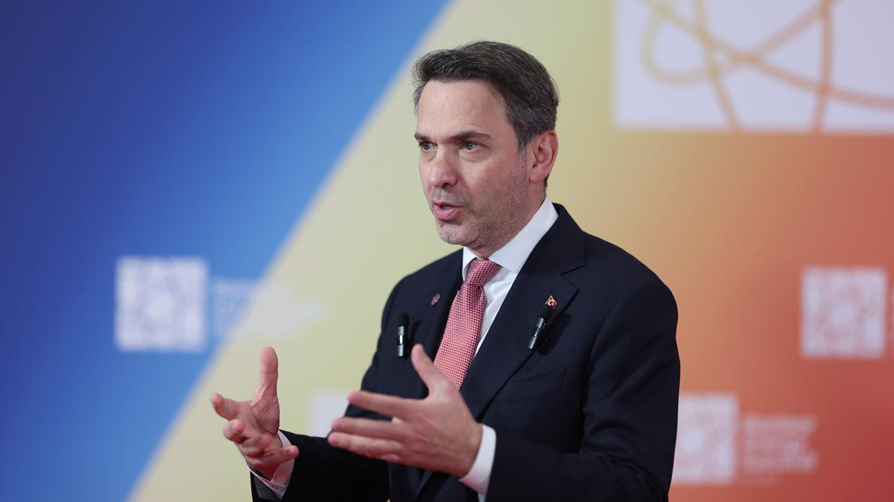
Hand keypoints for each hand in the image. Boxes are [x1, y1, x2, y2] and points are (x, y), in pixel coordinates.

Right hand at [210, 346, 298, 478]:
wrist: (268, 444)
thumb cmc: (261, 417)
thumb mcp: (267, 394)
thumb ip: (267, 374)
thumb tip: (267, 347)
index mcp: (237, 415)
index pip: (225, 409)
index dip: (219, 403)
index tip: (214, 396)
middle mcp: (241, 433)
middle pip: (231, 433)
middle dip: (233, 429)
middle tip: (238, 424)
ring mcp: (251, 448)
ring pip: (250, 448)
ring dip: (257, 444)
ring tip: (265, 439)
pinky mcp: (264, 459)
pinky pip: (272, 459)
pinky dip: (282, 455)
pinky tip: (294, 451)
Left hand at [328, 344, 482, 476]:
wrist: (470, 451)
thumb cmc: (458, 419)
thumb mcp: (446, 389)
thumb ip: (428, 369)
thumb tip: (417, 349)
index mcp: (418, 413)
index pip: (388, 405)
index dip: (368, 400)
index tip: (351, 395)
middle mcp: (409, 432)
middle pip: (376, 430)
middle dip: (353, 427)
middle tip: (334, 423)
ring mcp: (406, 448)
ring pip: (375, 446)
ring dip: (353, 442)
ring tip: (335, 439)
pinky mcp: (407, 458)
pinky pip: (382, 456)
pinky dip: (367, 452)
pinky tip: (355, 448)